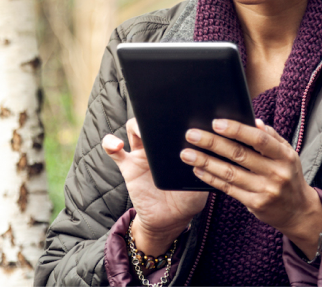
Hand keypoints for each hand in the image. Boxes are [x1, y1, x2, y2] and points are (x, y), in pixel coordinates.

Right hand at [102, 118, 208, 254]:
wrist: (171, 219)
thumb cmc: (190, 197)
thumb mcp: (201, 178)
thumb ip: (201, 164)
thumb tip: (199, 150)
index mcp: (177, 143)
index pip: (174, 120)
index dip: (176, 113)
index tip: (180, 112)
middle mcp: (160, 145)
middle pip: (153, 119)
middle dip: (155, 115)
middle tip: (161, 121)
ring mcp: (143, 154)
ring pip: (134, 129)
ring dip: (135, 125)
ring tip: (141, 133)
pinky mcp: (129, 167)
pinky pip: (114, 152)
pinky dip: (111, 144)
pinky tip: (116, 145)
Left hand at [180, 118, 321, 258]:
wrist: (298, 211)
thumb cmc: (289, 175)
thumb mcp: (288, 154)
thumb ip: (271, 137)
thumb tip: (254, 121)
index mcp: (284, 155)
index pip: (258, 139)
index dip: (237, 130)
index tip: (216, 123)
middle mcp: (276, 172)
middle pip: (239, 154)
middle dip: (213, 143)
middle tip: (192, 134)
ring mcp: (265, 190)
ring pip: (230, 173)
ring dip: (205, 161)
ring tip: (187, 153)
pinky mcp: (255, 204)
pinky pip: (228, 189)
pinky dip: (211, 178)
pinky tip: (198, 170)